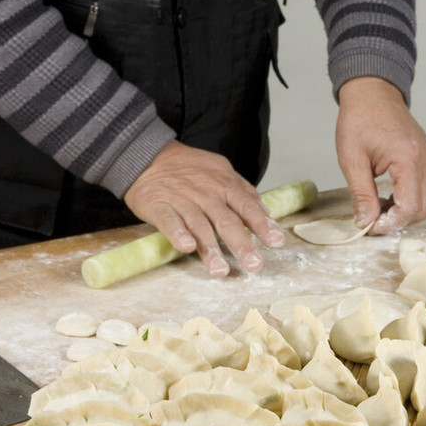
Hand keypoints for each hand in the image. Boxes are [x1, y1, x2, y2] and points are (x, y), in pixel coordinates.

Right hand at [122, 141, 285, 276]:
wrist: (149, 155)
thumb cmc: (190, 170)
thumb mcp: (222, 172)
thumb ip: (244, 192)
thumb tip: (266, 212)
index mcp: (224, 185)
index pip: (247, 206)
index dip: (263, 224)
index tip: (277, 241)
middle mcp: (206, 193)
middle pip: (227, 220)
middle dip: (242, 244)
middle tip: (255, 265)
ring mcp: (182, 199)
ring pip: (199, 225)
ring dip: (210, 249)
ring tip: (221, 270)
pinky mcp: (158, 206)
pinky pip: (169, 221)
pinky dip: (178, 233)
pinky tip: (186, 248)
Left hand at [335, 77, 425, 233]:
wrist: (372, 92)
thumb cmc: (359, 119)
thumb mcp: (352, 160)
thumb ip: (362, 195)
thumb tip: (366, 222)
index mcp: (408, 158)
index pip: (409, 207)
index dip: (390, 223)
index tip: (369, 226)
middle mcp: (425, 159)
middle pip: (421, 209)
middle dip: (397, 220)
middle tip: (371, 218)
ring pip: (423, 201)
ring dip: (401, 210)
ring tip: (376, 204)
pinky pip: (422, 188)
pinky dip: (406, 198)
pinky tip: (386, 193)